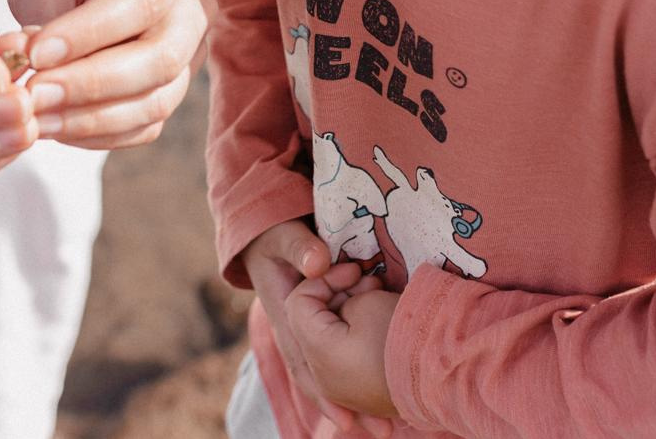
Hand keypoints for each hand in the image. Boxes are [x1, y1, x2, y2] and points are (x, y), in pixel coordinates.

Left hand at [4, 0, 211, 148]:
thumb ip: (47, 19)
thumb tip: (37, 69)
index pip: (144, 2)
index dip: (90, 34)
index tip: (35, 53)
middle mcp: (194, 10)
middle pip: (161, 58)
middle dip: (92, 83)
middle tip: (33, 94)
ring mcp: (190, 57)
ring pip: (155, 102)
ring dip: (90, 118)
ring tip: (36, 116)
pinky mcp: (172, 94)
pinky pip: (143, 128)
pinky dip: (96, 134)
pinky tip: (55, 125)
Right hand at [241, 221, 390, 437]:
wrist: (265, 237)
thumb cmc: (276, 237)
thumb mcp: (283, 236)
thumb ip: (299, 246)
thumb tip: (319, 264)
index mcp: (285, 315)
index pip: (304, 359)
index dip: (323, 392)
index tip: (345, 419)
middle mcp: (296, 331)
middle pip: (320, 377)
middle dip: (348, 408)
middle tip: (380, 434)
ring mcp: (309, 331)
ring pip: (331, 371)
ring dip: (358, 399)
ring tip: (390, 427)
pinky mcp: (324, 325)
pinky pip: (339, 355)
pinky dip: (359, 378)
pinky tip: (386, 394)